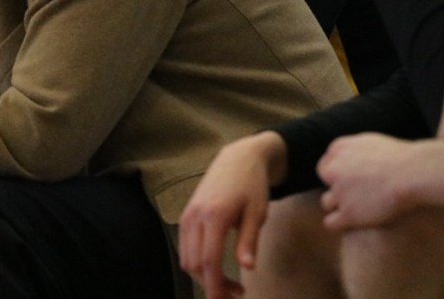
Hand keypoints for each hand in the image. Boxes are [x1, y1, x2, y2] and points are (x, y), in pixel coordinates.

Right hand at [179, 131, 287, 298]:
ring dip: (204, 275)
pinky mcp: (187, 213)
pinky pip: (186, 245)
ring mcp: (188, 214)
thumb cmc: (253, 185)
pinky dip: (198, 261)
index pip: (209, 260)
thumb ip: (249, 240)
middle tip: (236, 295)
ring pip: (187, 256)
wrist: (238, 157)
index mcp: (214, 215)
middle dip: (211, 284)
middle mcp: (195, 216)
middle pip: (195, 263)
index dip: (215, 285)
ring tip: (230, 283)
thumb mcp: (257, 213)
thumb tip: (247, 268)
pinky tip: (217, 265)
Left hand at [317, 133, 414, 229]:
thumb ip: (355, 149)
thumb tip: (354, 156)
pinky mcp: (348, 213)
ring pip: (327, 203)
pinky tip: (352, 225)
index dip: (340, 174)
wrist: (413, 173)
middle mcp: (333, 170)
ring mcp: (339, 192)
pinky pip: (330, 223)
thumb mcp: (371, 141)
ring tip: (358, 211)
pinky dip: (338, 224)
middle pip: (326, 183)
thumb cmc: (403, 157)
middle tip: (358, 196)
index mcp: (337, 149)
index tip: (353, 181)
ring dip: (339, 207)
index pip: (327, 165)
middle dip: (338, 189)